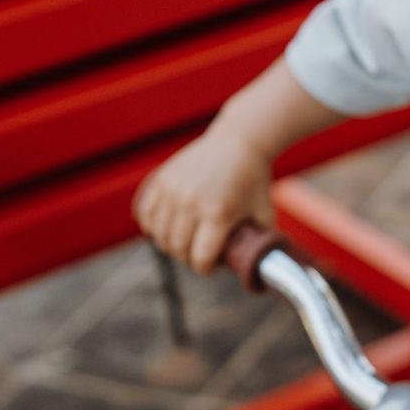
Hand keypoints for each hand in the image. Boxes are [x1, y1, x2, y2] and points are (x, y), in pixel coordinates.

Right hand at [132, 121, 273, 274]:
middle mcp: (192, 201)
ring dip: (169, 244)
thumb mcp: (264, 213)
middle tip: (197, 254)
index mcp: (218, 213)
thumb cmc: (253, 179)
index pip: (201, 258)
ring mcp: (174, 189)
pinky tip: (163, 227)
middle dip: (187, 258)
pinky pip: (146, 212)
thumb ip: (259, 242)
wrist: (238, 141)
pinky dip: (152, 225)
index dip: (206, 268)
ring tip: (182, 241)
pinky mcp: (162, 178)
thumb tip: (257, 267)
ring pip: (159, 234)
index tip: (210, 266)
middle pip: (177, 248)